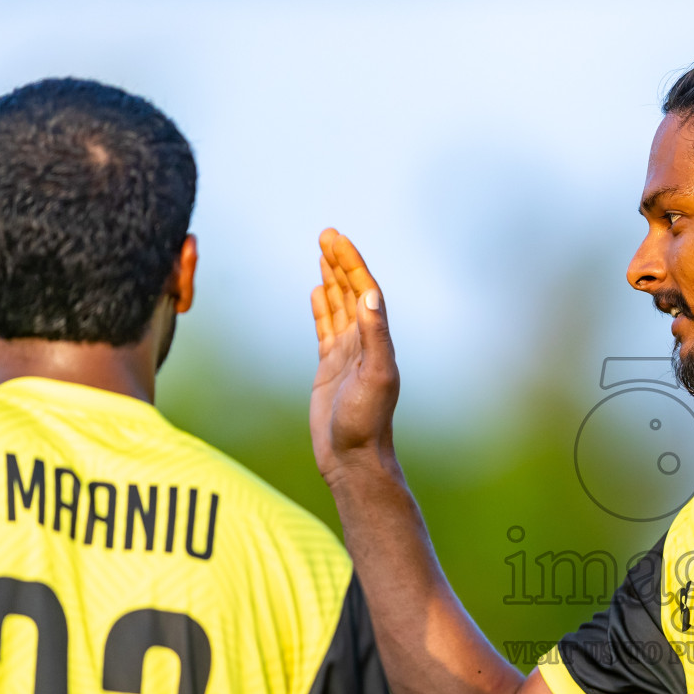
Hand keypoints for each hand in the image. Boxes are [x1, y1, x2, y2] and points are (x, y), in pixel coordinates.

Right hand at [309, 228, 400, 481]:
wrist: (354, 458)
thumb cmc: (366, 423)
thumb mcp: (375, 378)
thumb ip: (375, 337)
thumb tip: (370, 296)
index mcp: (376, 341)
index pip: (364, 292)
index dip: (351, 263)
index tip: (336, 239)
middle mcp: (363, 343)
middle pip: (351, 292)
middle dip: (339, 262)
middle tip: (326, 234)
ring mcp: (346, 355)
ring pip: (338, 307)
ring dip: (331, 279)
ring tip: (322, 254)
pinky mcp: (330, 368)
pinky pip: (325, 328)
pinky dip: (322, 308)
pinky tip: (317, 292)